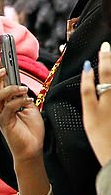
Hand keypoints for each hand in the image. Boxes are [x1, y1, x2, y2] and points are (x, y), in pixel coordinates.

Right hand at [0, 69, 44, 160]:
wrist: (32, 150)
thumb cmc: (30, 130)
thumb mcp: (29, 107)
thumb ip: (22, 96)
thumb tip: (19, 85)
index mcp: (1, 104)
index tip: (4, 56)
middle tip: (5, 69)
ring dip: (12, 89)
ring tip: (24, 89)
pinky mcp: (5, 123)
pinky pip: (9, 107)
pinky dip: (20, 100)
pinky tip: (29, 101)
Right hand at [81, 43, 110, 165]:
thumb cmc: (103, 146)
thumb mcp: (92, 129)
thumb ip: (93, 110)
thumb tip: (92, 96)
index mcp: (93, 115)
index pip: (87, 90)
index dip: (86, 76)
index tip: (87, 64)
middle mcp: (107, 108)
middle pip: (106, 80)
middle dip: (105, 62)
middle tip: (105, 48)